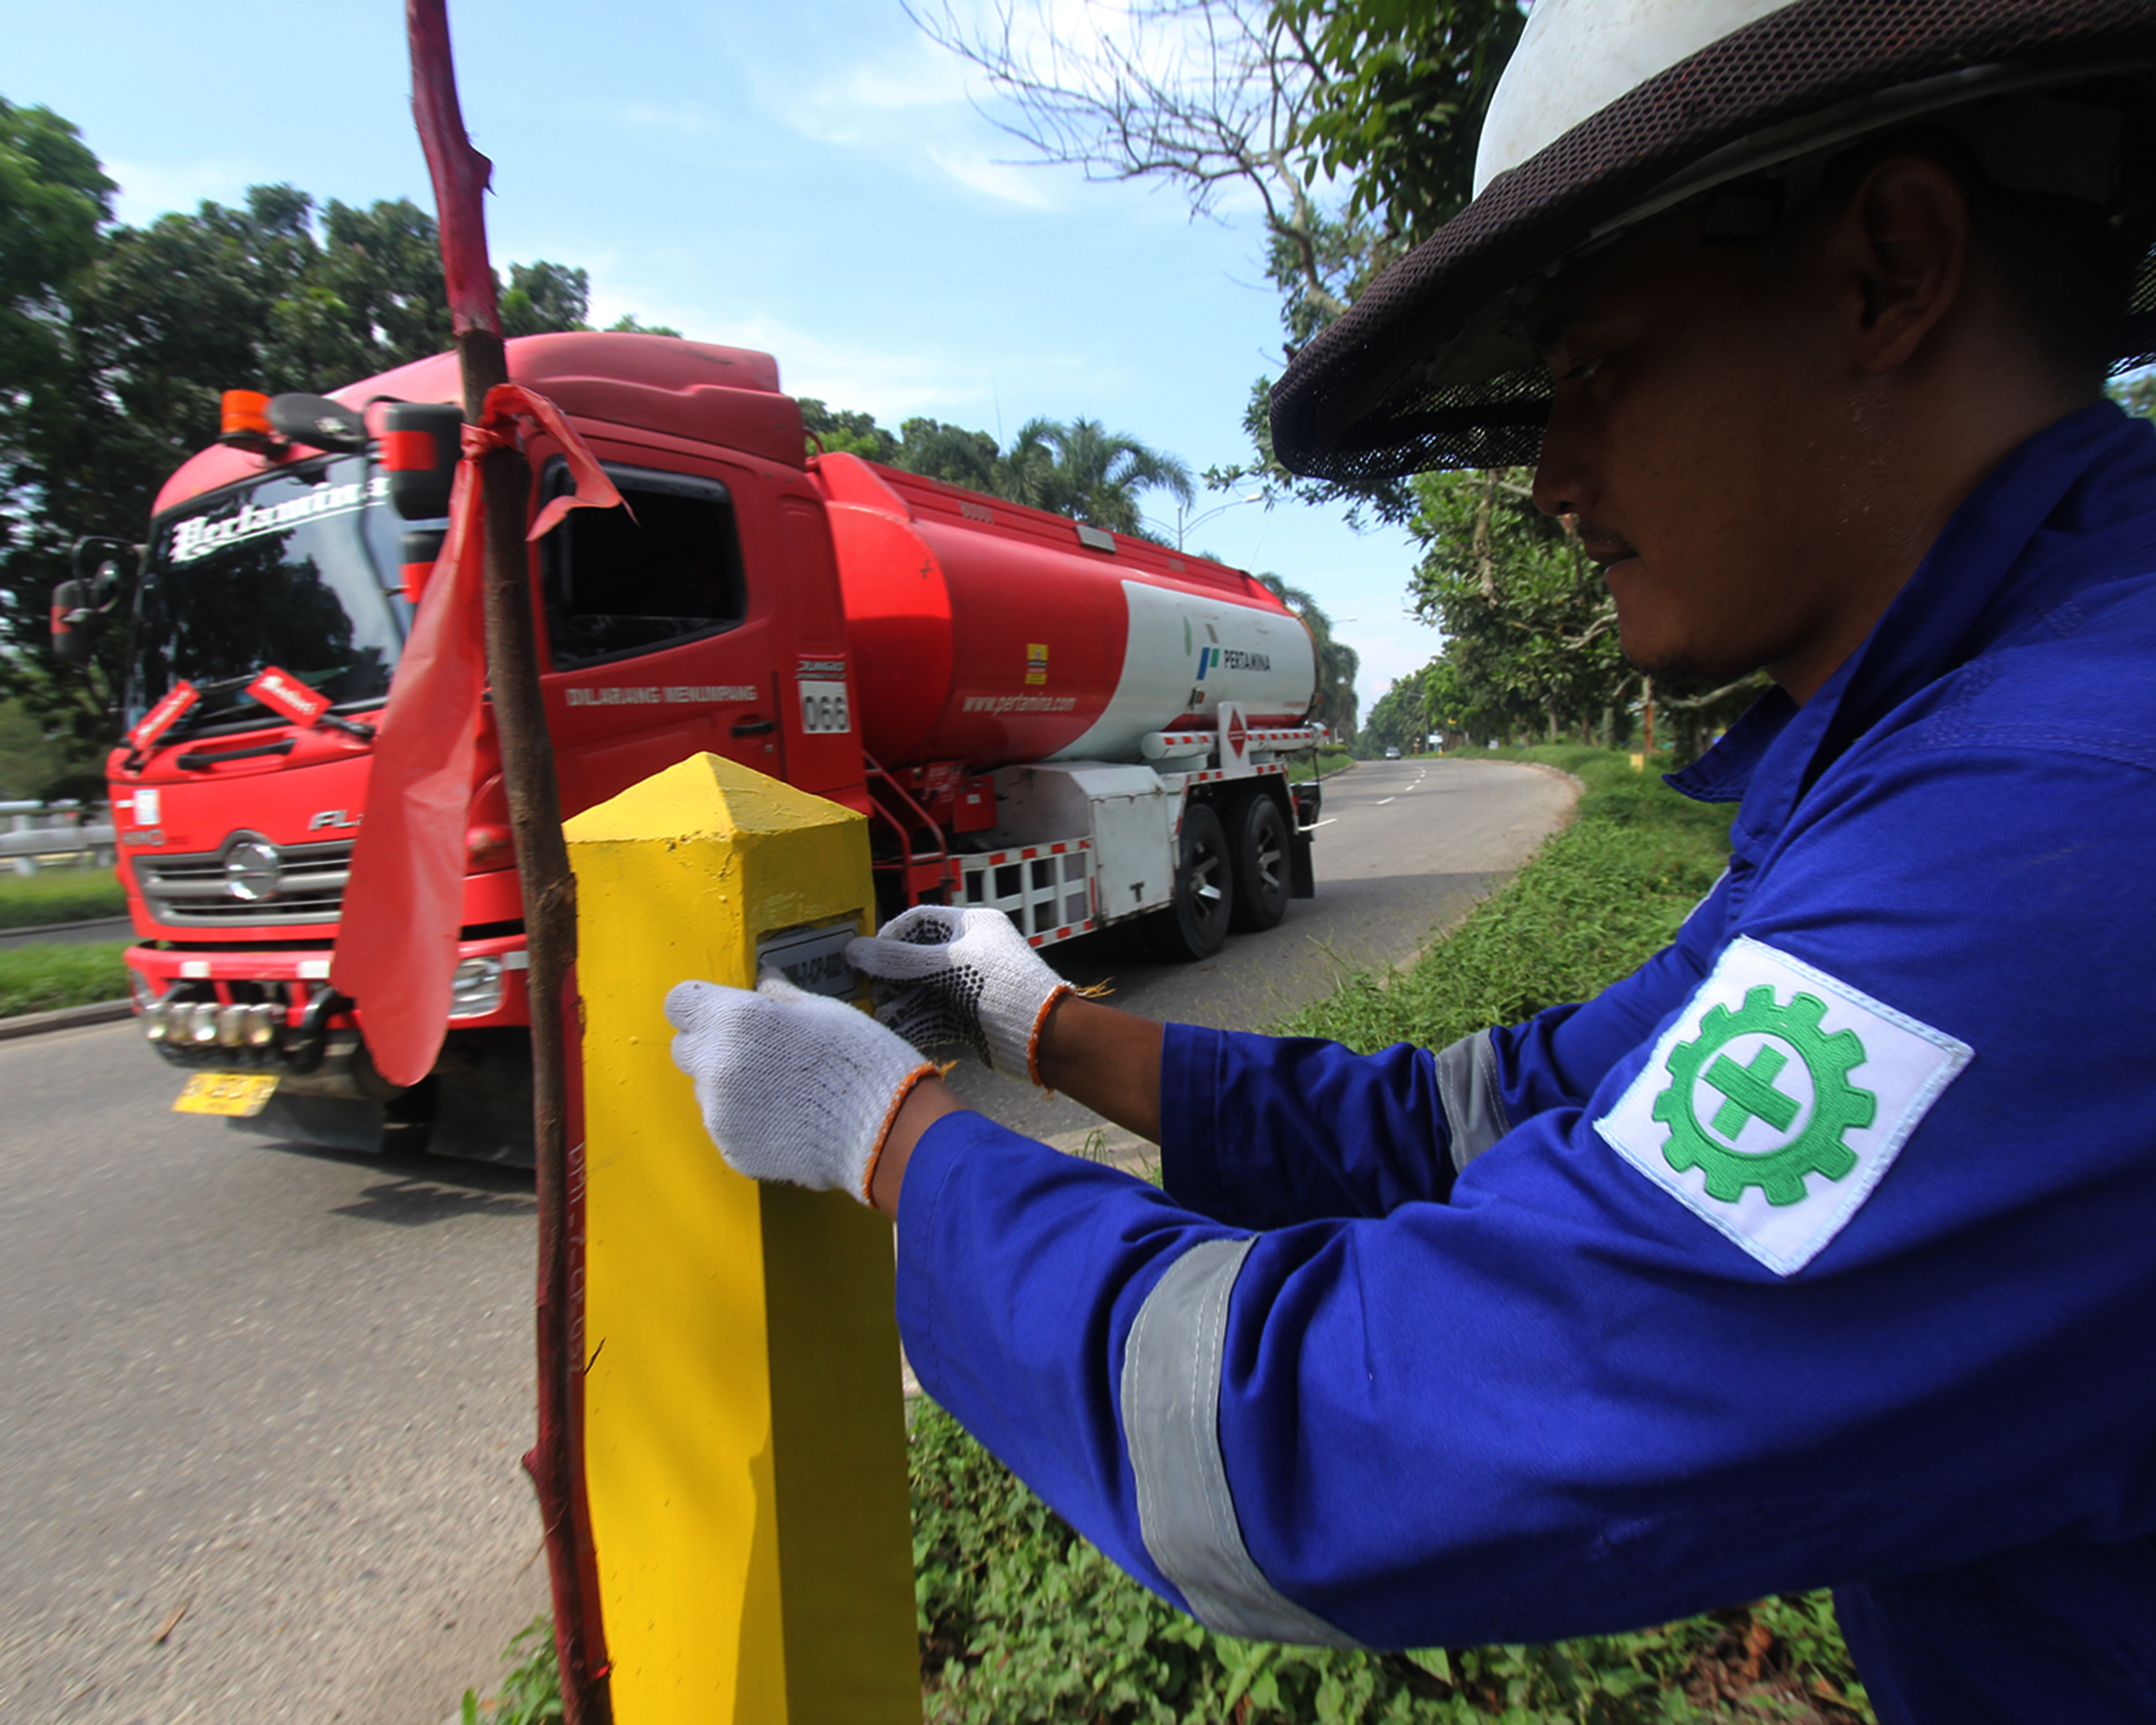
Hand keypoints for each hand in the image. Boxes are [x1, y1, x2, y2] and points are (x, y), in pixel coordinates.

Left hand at [664, 971, 937, 1203]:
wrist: (882, 1129)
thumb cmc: (857, 1061)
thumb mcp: (821, 1011)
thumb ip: (778, 997)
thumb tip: (763, 982)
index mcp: (735, 1020)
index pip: (680, 1003)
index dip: (700, 1006)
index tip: (721, 1012)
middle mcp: (716, 1065)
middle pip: (685, 1048)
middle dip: (711, 1046)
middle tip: (754, 1050)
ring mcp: (720, 1112)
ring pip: (705, 1089)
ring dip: (729, 1085)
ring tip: (781, 1089)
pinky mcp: (731, 1147)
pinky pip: (725, 1124)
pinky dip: (746, 1119)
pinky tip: (786, 1115)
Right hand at [846, 905, 1071, 1083]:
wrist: (1045, 1036)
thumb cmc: (1003, 987)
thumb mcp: (948, 967)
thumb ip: (899, 960)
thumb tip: (854, 951)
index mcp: (972, 927)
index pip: (920, 922)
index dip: (891, 937)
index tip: (867, 957)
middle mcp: (971, 953)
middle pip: (918, 959)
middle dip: (893, 977)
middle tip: (871, 991)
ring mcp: (971, 986)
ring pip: (924, 990)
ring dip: (902, 1002)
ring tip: (884, 1016)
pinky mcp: (970, 1016)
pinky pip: (934, 1015)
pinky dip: (916, 1021)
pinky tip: (899, 1029)